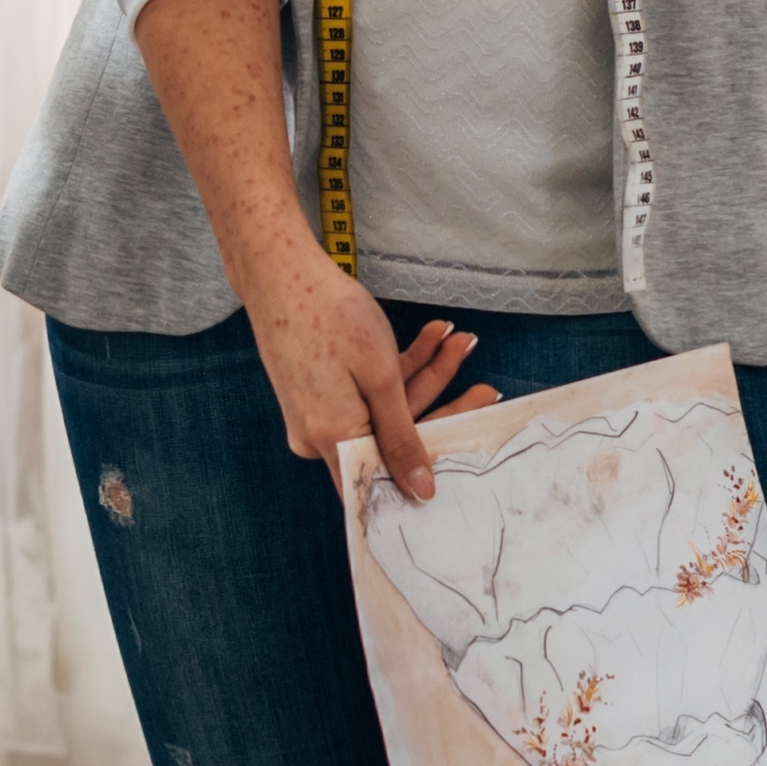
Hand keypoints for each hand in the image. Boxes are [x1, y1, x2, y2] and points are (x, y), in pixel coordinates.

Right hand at [238, 227, 479, 496]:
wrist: (280, 272)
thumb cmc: (330, 317)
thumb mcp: (380, 378)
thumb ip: (403, 439)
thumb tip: (421, 493)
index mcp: (333, 441)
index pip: (391, 476)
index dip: (436, 460)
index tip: (476, 441)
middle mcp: (319, 438)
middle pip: (394, 438)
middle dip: (443, 404)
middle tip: (486, 389)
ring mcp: (317, 416)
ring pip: (384, 409)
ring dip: (425, 375)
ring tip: (457, 341)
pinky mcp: (319, 394)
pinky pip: (366, 393)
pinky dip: (398, 368)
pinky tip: (429, 338)